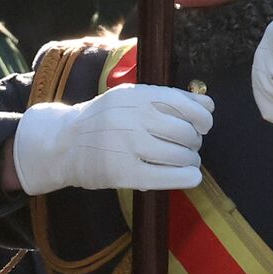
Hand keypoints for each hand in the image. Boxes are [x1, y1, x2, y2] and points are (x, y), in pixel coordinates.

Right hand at [13, 84, 213, 194]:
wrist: (63, 143)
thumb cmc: (103, 121)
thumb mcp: (129, 99)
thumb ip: (166, 99)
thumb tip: (208, 106)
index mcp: (136, 95)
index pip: (184, 104)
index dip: (202, 117)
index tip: (204, 126)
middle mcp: (133, 117)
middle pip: (185, 132)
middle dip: (194, 142)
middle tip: (189, 148)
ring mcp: (128, 145)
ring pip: (179, 154)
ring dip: (190, 161)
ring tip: (185, 162)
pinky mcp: (123, 172)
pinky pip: (167, 176)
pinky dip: (186, 178)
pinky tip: (190, 177)